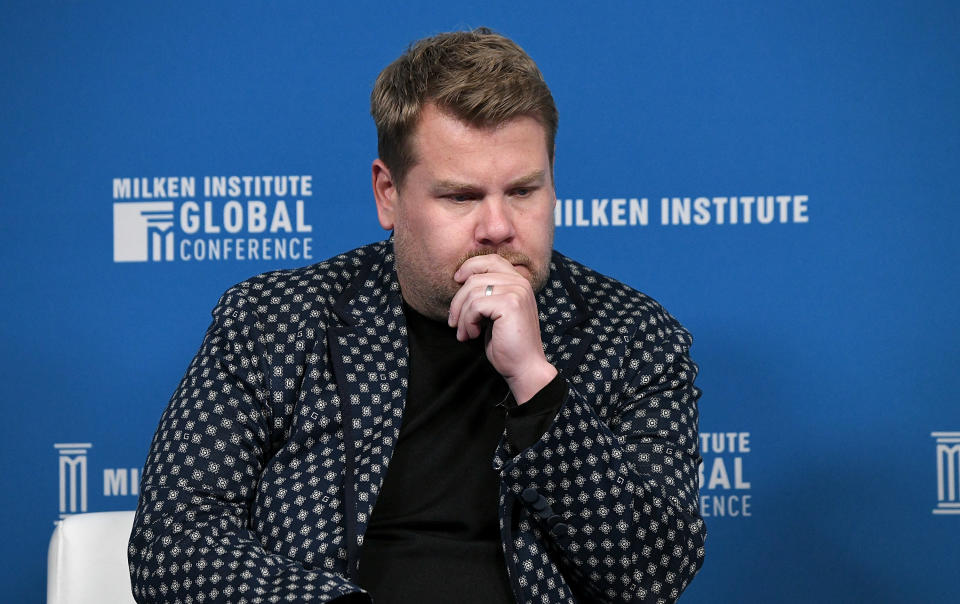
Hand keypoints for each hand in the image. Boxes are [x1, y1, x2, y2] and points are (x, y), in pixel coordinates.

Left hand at [447, 254, 557, 403]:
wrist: (524, 367)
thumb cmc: (507, 344)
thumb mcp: (495, 313)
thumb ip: (486, 294)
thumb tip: (460, 280)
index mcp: (519, 282)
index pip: (490, 259)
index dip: (470, 266)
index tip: (456, 281)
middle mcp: (520, 283)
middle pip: (475, 277)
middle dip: (458, 300)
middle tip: (454, 322)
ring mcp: (516, 292)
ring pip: (472, 292)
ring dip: (462, 316)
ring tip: (465, 333)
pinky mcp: (510, 304)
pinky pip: (475, 305)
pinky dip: (467, 322)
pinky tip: (472, 335)